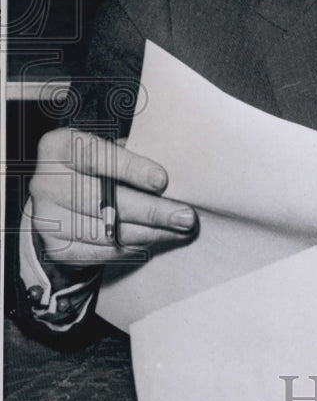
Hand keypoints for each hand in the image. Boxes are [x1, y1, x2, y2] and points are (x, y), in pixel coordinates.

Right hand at [29, 127, 196, 273]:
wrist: (61, 200)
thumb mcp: (107, 150)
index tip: (162, 180)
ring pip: (106, 231)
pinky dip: (134, 248)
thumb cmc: (96, 167)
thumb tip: (176, 175)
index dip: (129, 168)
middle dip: (150, 210)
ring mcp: (48, 218)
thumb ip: (132, 156)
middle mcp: (46, 183)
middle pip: (102, 200)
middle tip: (185, 216)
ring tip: (179, 230)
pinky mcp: (57, 248)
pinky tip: (156, 239)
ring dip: (150, 233)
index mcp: (59, 147)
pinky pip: (103, 253)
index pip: (94, 156)